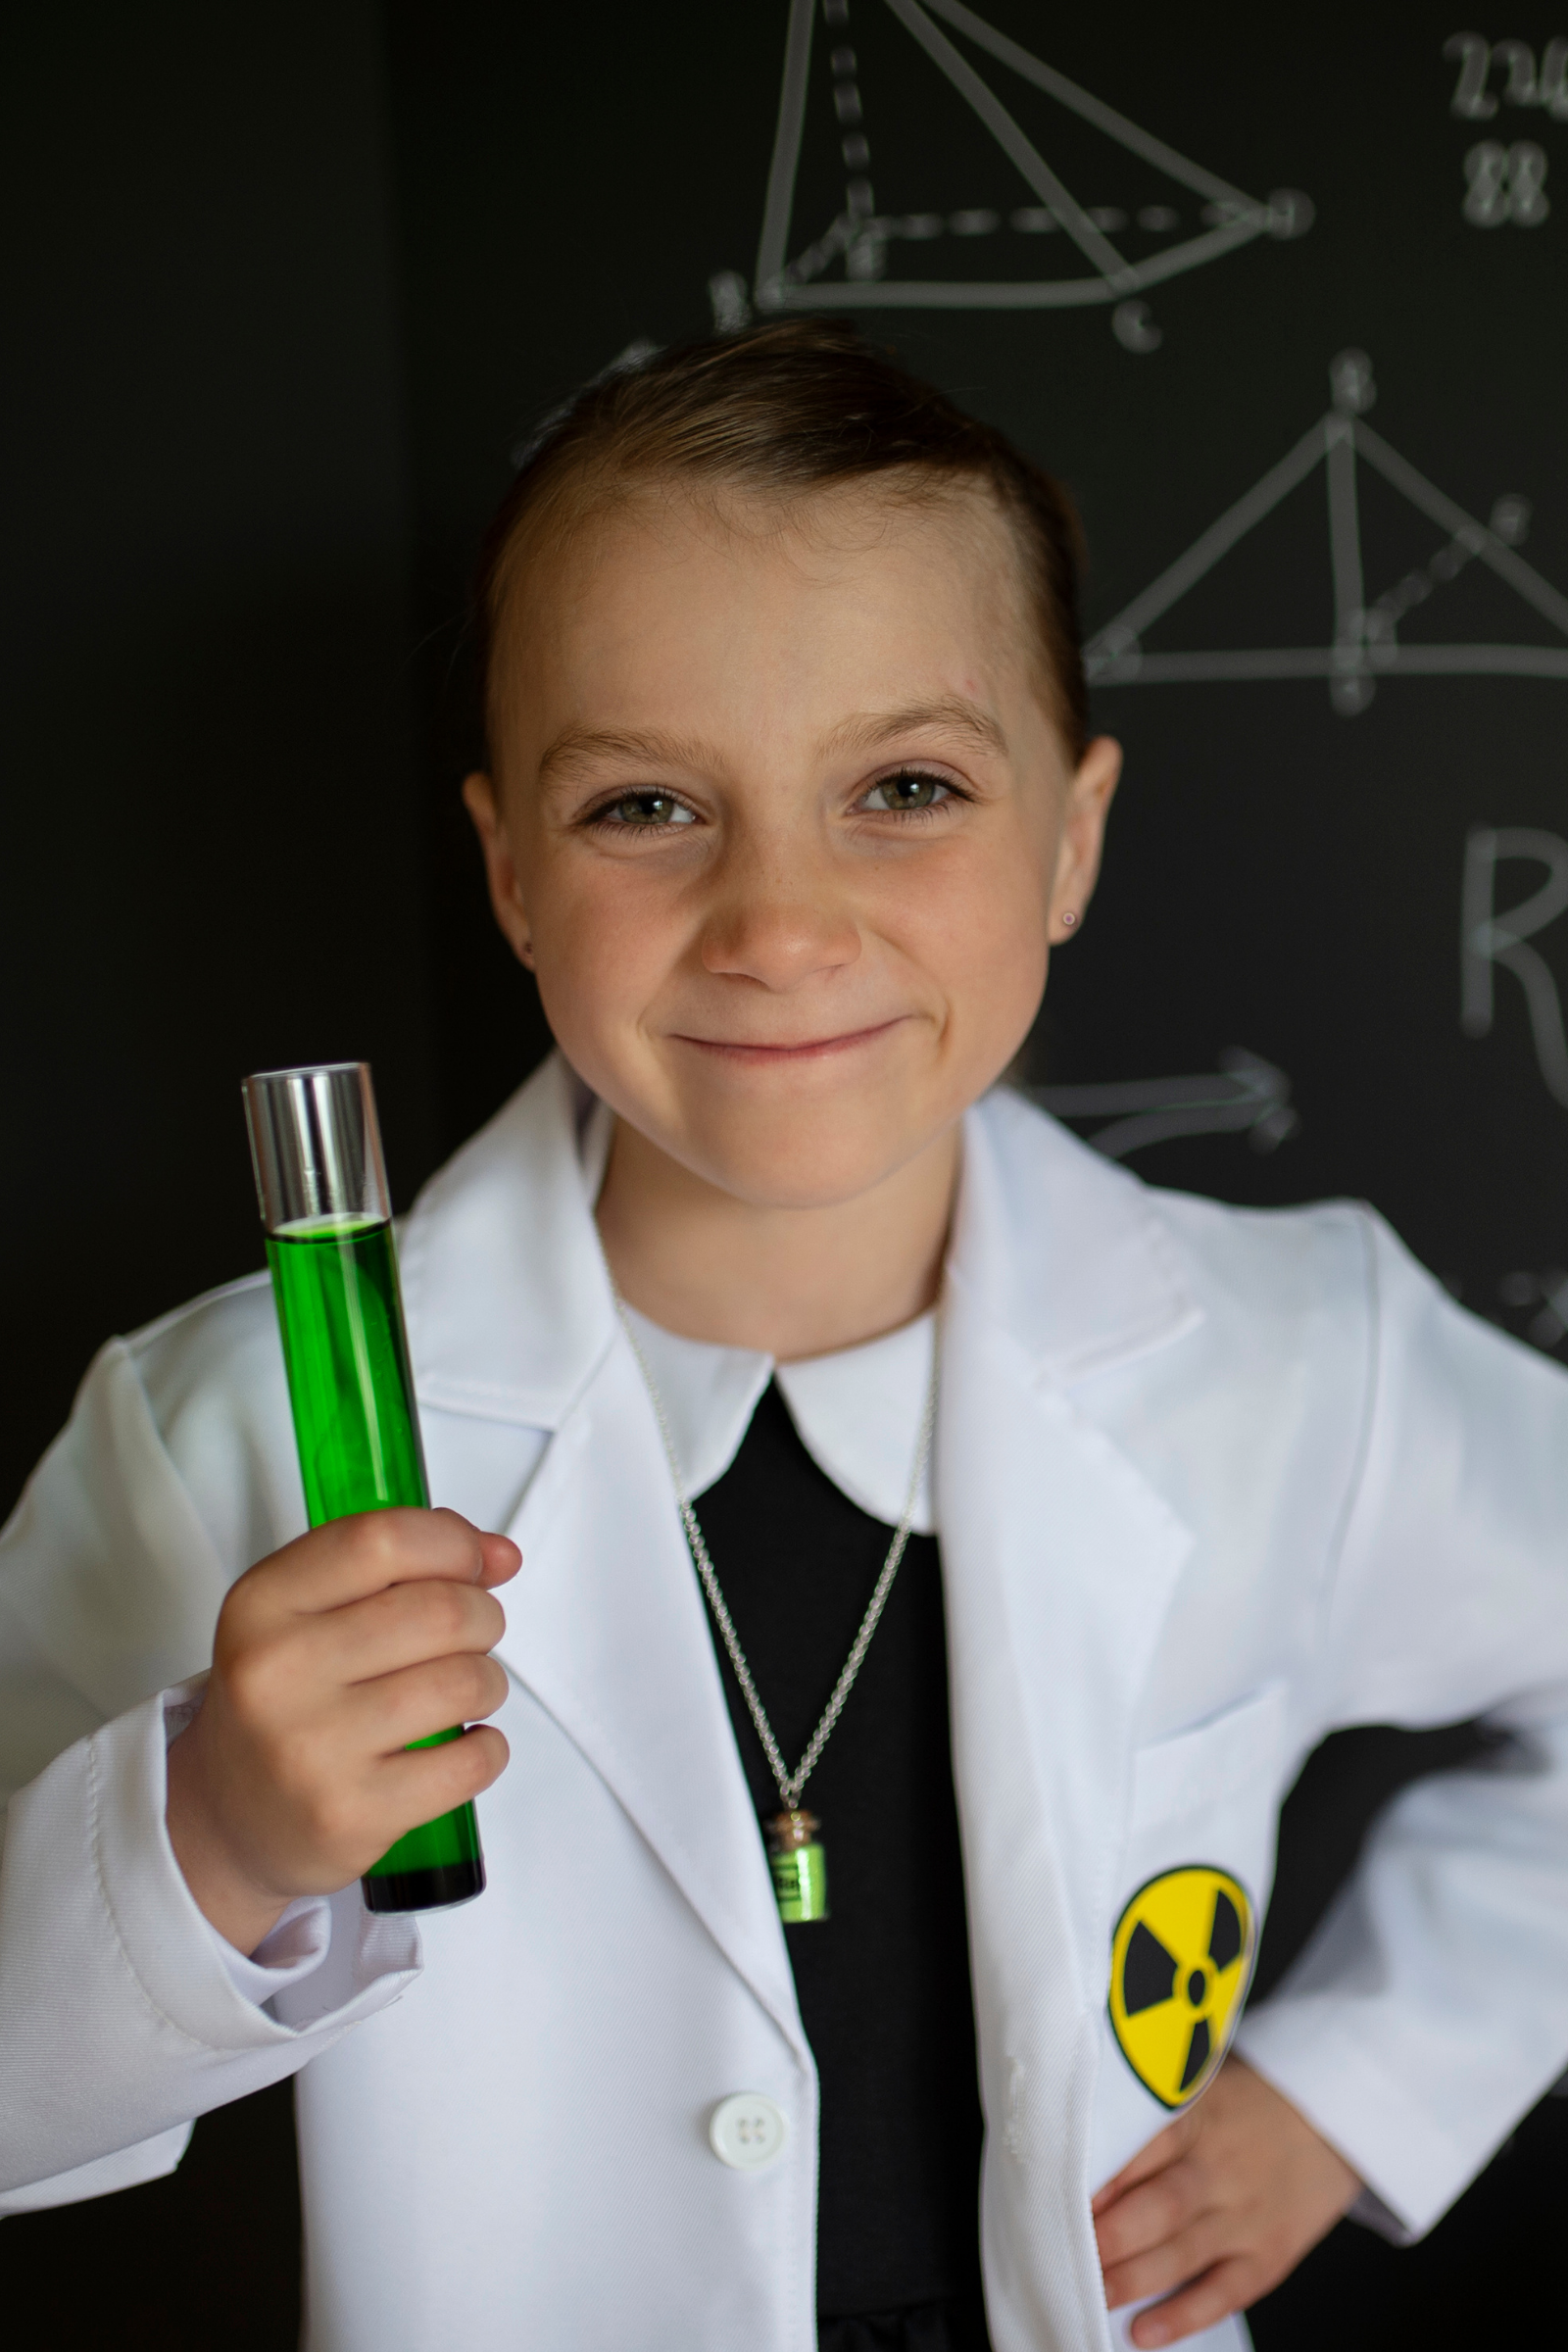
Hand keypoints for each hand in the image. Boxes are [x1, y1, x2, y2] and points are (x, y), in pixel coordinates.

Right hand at [165, 1509, 519, 1954]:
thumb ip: (399, 1566)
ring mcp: (312, 1747)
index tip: (472, 1562)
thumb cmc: (282, 1704)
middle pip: (440, 1610)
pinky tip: (462, 1744)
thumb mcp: (306, 1614)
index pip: (383, 1540)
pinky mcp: (351, 1813)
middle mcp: (278, 1671)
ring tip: (463, 1692)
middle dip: (482, 1617)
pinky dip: (488, 1749)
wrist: (229, 1818)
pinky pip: (469, 1762)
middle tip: (474, 1635)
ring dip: (487, 1682)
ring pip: (463, 1682)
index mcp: (263, 1604)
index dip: (451, 1544)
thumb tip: (499, 1554)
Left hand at [1092, 2056, 1361, 2345]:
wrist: (1332, 2118)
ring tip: (1091, 2292)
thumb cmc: (1247, 2102)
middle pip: (1161, 2206)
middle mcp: (1221, 2169)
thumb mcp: (1201, 2086)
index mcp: (1198, 2118)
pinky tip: (1144, 2331)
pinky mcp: (1267, 2255)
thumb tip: (1082, 2145)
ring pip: (1183, 2253)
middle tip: (1065, 2251)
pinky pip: (1224, 2292)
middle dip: (1110, 2235)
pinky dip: (1183, 2315)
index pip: (1145, 2145)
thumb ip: (1150, 2115)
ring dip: (1132, 2278)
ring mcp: (1246, 2217)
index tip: (1061, 2192)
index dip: (1105, 2175)